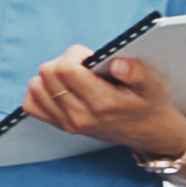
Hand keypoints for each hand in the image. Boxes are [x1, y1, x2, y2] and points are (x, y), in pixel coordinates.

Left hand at [21, 48, 185, 158]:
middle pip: (47, 74)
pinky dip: (41, 91)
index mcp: (102, 103)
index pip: (66, 69)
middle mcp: (80, 116)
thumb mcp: (154, 84)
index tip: (91, 57)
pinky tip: (61, 87)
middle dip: (63, 61)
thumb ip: (137, 72)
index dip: (75, 54)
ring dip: (51, 75)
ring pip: (36, 87)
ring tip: (75, 77)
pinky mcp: (61, 126)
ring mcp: (68, 124)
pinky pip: (32, 105)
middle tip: (84, 66)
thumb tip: (116, 63)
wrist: (148, 133)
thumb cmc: (150, 103)